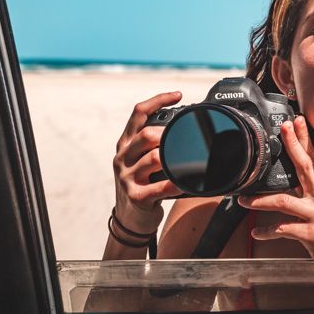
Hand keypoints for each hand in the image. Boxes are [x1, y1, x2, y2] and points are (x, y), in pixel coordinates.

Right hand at [111, 91, 183, 234]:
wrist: (130, 218)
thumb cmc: (144, 183)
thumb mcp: (141, 159)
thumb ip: (155, 143)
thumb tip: (186, 126)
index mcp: (125, 143)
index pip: (138, 113)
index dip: (157, 100)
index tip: (178, 95)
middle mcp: (123, 157)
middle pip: (147, 135)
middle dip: (169, 135)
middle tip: (187, 138)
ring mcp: (127, 177)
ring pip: (155, 159)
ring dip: (175, 159)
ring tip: (191, 161)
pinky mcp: (136, 196)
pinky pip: (161, 187)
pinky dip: (176, 183)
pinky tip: (186, 183)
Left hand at [239, 116, 313, 259]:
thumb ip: (313, 195)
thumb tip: (294, 183)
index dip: (305, 140)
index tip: (297, 121)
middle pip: (306, 167)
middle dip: (294, 146)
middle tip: (283, 129)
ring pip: (285, 200)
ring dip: (261, 200)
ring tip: (243, 200)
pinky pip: (285, 229)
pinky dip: (268, 231)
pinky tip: (257, 233)